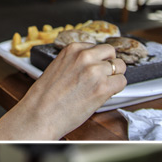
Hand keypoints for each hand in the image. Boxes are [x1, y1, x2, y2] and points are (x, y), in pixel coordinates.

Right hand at [0, 41, 127, 139]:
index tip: (94, 69)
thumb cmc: (45, 97)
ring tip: (101, 88)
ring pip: (120, 67)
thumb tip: (93, 63)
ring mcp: (95, 71)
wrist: (39, 115)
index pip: (98, 47)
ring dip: (114, 77)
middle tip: (102, 78)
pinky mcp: (103, 87)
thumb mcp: (58, 67)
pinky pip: (122, 82)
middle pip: (112, 53)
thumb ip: (76, 62)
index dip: (99, 60)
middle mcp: (85, 56)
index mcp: (73, 49)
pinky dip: (117, 89)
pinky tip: (104, 95)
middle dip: (109, 65)